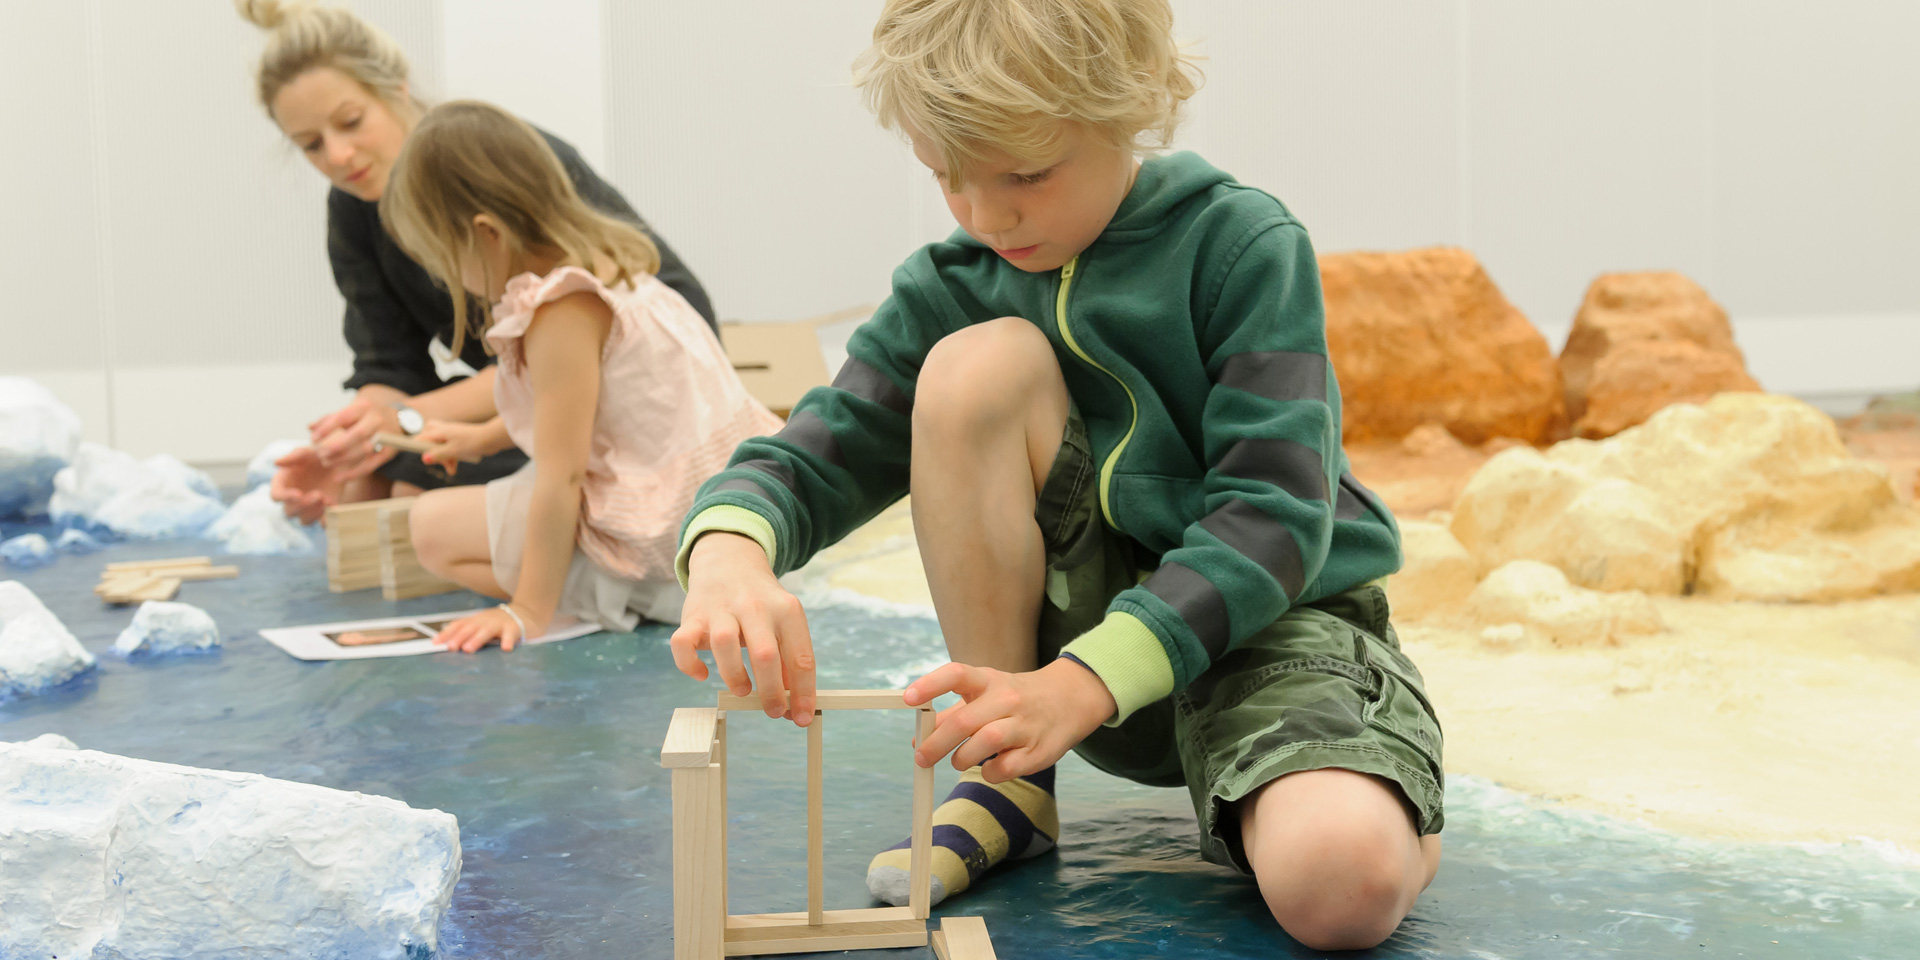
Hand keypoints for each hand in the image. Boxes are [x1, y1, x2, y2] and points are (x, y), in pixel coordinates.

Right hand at [268, 446, 340, 523]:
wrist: (338, 462)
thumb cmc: (316, 455)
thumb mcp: (306, 452)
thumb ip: (293, 457)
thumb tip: (276, 462)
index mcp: (283, 484)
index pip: (276, 496)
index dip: (285, 497)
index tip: (298, 494)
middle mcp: (292, 499)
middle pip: (289, 512)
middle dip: (303, 506)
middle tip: (318, 495)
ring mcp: (308, 508)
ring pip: (305, 520)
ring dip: (314, 513)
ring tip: (327, 500)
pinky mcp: (323, 512)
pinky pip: (322, 523)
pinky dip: (328, 519)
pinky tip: (335, 509)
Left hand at [309, 397, 401, 478]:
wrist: (399, 419)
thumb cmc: (367, 416)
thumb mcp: (351, 411)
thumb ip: (329, 419)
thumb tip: (310, 428)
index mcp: (363, 407)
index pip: (343, 417)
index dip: (327, 428)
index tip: (314, 439)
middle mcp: (376, 420)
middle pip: (357, 434)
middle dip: (336, 446)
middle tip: (320, 454)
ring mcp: (385, 436)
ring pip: (364, 451)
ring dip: (343, 460)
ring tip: (326, 463)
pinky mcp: (389, 452)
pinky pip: (371, 465)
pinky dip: (354, 473)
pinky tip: (340, 477)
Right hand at [416, 419, 494, 474]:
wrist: (491, 439)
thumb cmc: (472, 443)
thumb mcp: (453, 451)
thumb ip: (438, 455)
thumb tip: (424, 459)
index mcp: (439, 431)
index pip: (420, 438)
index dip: (415, 447)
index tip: (415, 455)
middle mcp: (443, 430)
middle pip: (428, 441)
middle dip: (433, 455)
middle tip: (442, 464)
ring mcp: (451, 434)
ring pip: (439, 446)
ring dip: (444, 458)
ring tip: (452, 469)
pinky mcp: (458, 439)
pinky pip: (448, 448)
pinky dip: (450, 457)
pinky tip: (455, 466)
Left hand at [433, 604, 545, 652]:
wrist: (527, 612)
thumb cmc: (500, 623)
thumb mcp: (483, 625)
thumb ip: (469, 633)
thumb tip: (449, 645)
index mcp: (476, 620)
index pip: (458, 625)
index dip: (447, 633)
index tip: (435, 643)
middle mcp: (486, 620)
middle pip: (470, 628)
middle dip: (459, 637)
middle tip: (451, 647)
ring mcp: (500, 623)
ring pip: (487, 631)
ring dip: (477, 639)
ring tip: (468, 649)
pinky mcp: (515, 628)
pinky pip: (511, 635)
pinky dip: (508, 641)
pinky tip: (506, 649)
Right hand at [670, 532, 816, 724]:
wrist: (730, 562)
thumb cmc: (761, 606)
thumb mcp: (784, 623)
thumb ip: (790, 660)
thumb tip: (795, 706)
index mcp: (786, 610)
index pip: (801, 657)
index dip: (803, 693)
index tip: (803, 718)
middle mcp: (755, 606)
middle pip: (765, 654)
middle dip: (771, 691)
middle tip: (773, 711)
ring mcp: (721, 609)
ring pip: (725, 644)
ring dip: (735, 676)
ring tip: (742, 690)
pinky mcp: (693, 615)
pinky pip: (683, 643)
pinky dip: (689, 664)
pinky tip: (702, 674)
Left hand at [906, 658, 1117, 782]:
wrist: (1070, 700)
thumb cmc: (1015, 699)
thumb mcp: (985, 694)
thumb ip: (951, 715)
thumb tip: (917, 740)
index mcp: (989, 680)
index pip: (957, 674)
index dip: (930, 685)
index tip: (909, 699)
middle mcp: (1007, 699)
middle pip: (965, 720)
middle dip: (937, 743)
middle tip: (921, 758)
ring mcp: (1024, 724)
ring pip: (985, 742)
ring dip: (962, 758)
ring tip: (958, 760)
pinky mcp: (1037, 751)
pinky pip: (1004, 768)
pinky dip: (990, 772)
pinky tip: (991, 767)